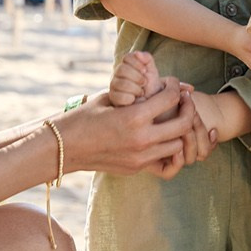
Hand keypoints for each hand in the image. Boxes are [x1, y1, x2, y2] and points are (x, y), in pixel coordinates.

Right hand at [53, 81, 199, 175]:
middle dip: (188, 109)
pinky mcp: (136, 168)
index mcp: (133, 116)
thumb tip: (155, 81)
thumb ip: (135, 93)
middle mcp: (141, 139)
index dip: (175, 86)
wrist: (62, 148)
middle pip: (183, 124)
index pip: (170, 98)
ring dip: (179, 132)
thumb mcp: (109, 98)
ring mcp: (140, 157)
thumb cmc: (82, 118)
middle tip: (184, 100)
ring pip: (178, 145)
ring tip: (174, 120)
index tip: (173, 83)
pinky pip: (163, 161)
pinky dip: (168, 149)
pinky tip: (163, 138)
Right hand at [107, 50, 159, 106]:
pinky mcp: (113, 98)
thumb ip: (147, 59)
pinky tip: (134, 99)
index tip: (145, 71)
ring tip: (141, 92)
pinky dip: (130, 98)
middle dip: (137, 77)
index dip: (137, 64)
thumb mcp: (152, 71)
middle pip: (121, 69)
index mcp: (127, 64)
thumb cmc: (151, 86)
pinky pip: (119, 96)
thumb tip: (138, 53)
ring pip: (120, 83)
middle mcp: (118, 73)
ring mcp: (114, 85)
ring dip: (135, 89)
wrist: (152, 103)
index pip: (127, 58)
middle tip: (144, 83)